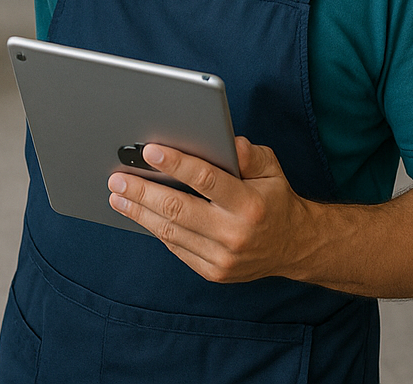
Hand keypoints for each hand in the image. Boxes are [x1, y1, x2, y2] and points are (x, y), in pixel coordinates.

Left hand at [106, 138, 319, 283]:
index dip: (176, 164)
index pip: (207, 181)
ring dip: (139, 212)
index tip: (149, 151)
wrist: (294, 247)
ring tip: (118, 195)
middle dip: (143, 191)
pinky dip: (155, 229)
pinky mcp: (213, 272)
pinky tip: (139, 213)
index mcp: (249, 204)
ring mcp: (222, 257)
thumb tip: (227, 141)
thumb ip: (249, 154)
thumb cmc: (275, 200)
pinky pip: (176, 247)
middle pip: (178, 210)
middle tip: (118, 177)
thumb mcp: (271, 169)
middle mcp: (234, 234)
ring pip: (170, 231)